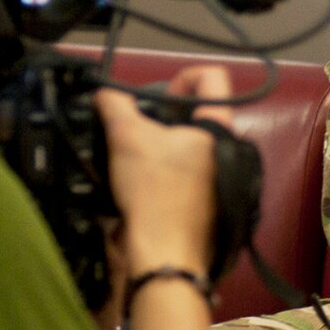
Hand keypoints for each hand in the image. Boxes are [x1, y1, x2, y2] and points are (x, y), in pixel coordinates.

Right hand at [94, 65, 232, 276]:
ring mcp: (217, 177)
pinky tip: (136, 179)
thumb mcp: (126, 137)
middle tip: (134, 127)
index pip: (212, 78)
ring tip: (129, 155)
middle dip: (159, 115)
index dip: (180, 76)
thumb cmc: (152, 189)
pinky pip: (182, 170)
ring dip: (155, 143)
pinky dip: (159, 168)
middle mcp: (225, 149)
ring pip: (185, 143)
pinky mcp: (205, 201)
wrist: (162, 252)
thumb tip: (104, 93)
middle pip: (194, 112)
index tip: (155, 97)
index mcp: (217, 127)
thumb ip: (115, 105)